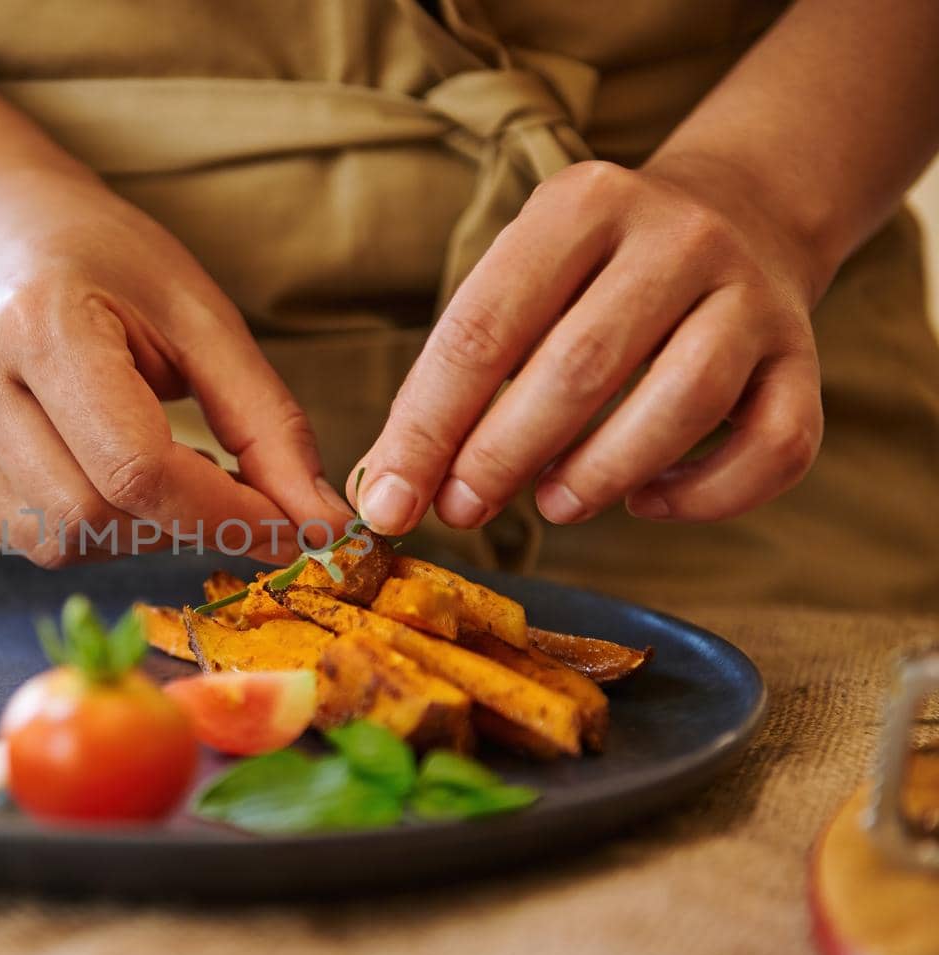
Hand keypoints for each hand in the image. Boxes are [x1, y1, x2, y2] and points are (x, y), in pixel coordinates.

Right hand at [0, 170, 352, 566]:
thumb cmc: (109, 262)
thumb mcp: (202, 319)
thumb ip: (265, 424)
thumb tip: (318, 526)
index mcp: (40, 324)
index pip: (136, 469)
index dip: (223, 514)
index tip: (289, 529)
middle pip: (93, 516)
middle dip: (181, 526)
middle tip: (232, 495)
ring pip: (57, 542)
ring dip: (137, 534)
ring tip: (168, 476)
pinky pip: (28, 539)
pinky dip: (92, 529)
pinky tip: (112, 477)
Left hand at [350, 158, 824, 532]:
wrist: (740, 211)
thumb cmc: (591, 275)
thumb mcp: (518, 283)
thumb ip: (456, 377)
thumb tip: (389, 487)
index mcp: (580, 207)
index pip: (485, 328)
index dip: (429, 427)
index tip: (389, 501)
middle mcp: (677, 237)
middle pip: (580, 367)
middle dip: (503, 456)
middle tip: (463, 509)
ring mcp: (750, 295)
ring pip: (683, 404)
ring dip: (601, 474)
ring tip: (551, 506)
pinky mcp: (804, 356)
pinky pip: (775, 446)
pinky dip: (707, 495)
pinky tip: (647, 501)